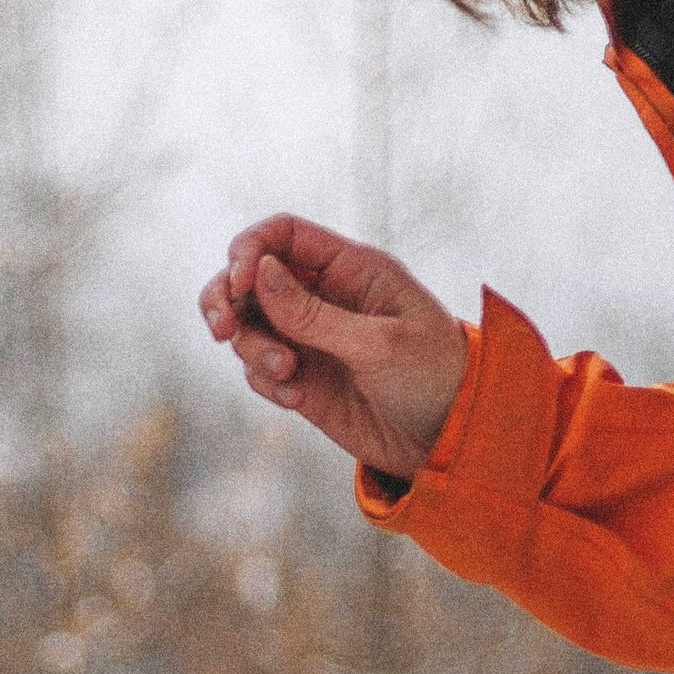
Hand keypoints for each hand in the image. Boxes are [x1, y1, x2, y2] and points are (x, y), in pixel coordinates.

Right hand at [198, 215, 469, 479]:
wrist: (450, 438)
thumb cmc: (432, 377)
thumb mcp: (377, 343)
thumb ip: (313, 313)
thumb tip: (258, 274)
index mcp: (351, 269)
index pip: (283, 235)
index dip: (250, 251)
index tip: (239, 286)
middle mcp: (324, 297)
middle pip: (250, 278)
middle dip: (226, 299)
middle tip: (222, 330)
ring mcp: (310, 338)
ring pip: (249, 327)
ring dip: (253, 350)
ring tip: (288, 375)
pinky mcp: (302, 378)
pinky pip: (259, 371)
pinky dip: (266, 384)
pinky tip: (298, 401)